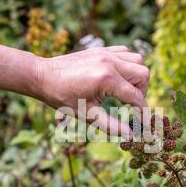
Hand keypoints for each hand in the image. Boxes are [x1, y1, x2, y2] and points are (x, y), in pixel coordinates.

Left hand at [32, 46, 149, 137]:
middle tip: (131, 105)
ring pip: (137, 61)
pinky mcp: (101, 50)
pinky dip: (127, 65)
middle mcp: (110, 62)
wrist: (42, 76)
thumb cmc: (61, 98)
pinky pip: (125, 53)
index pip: (136, 96)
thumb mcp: (86, 115)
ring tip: (125, 91)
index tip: (143, 124)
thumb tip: (130, 136)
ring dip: (136, 77)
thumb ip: (111, 126)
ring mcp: (106, 53)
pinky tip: (117, 77)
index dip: (143, 112)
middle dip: (142, 92)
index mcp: (107, 79)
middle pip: (143, 75)